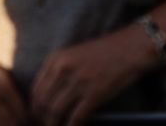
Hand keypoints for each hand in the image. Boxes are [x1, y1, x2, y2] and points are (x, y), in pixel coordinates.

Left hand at [30, 28, 150, 125]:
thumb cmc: (104, 53)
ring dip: (54, 125)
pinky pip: (75, 118)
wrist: (131, 48)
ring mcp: (79, 82)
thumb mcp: (74, 55)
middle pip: (42, 103)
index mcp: (56, 59)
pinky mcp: (94, 94)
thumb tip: (47, 98)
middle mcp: (63, 69)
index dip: (34, 109)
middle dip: (41, 120)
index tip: (38, 118)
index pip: (35, 90)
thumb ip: (58, 71)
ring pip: (55, 112)